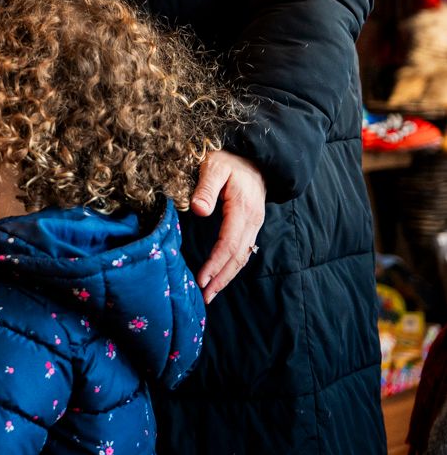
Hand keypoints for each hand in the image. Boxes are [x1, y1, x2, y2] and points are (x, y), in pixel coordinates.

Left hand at [190, 151, 266, 302]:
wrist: (255, 157)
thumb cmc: (230, 160)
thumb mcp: (215, 167)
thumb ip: (206, 188)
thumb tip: (198, 211)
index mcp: (243, 209)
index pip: (228, 244)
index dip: (215, 264)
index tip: (201, 279)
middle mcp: (253, 222)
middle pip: (237, 257)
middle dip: (221, 279)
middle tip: (204, 297)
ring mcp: (254, 225)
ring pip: (242, 257)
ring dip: (227, 276)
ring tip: (211, 293)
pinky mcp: (251, 226)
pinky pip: (243, 251)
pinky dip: (232, 266)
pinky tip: (221, 275)